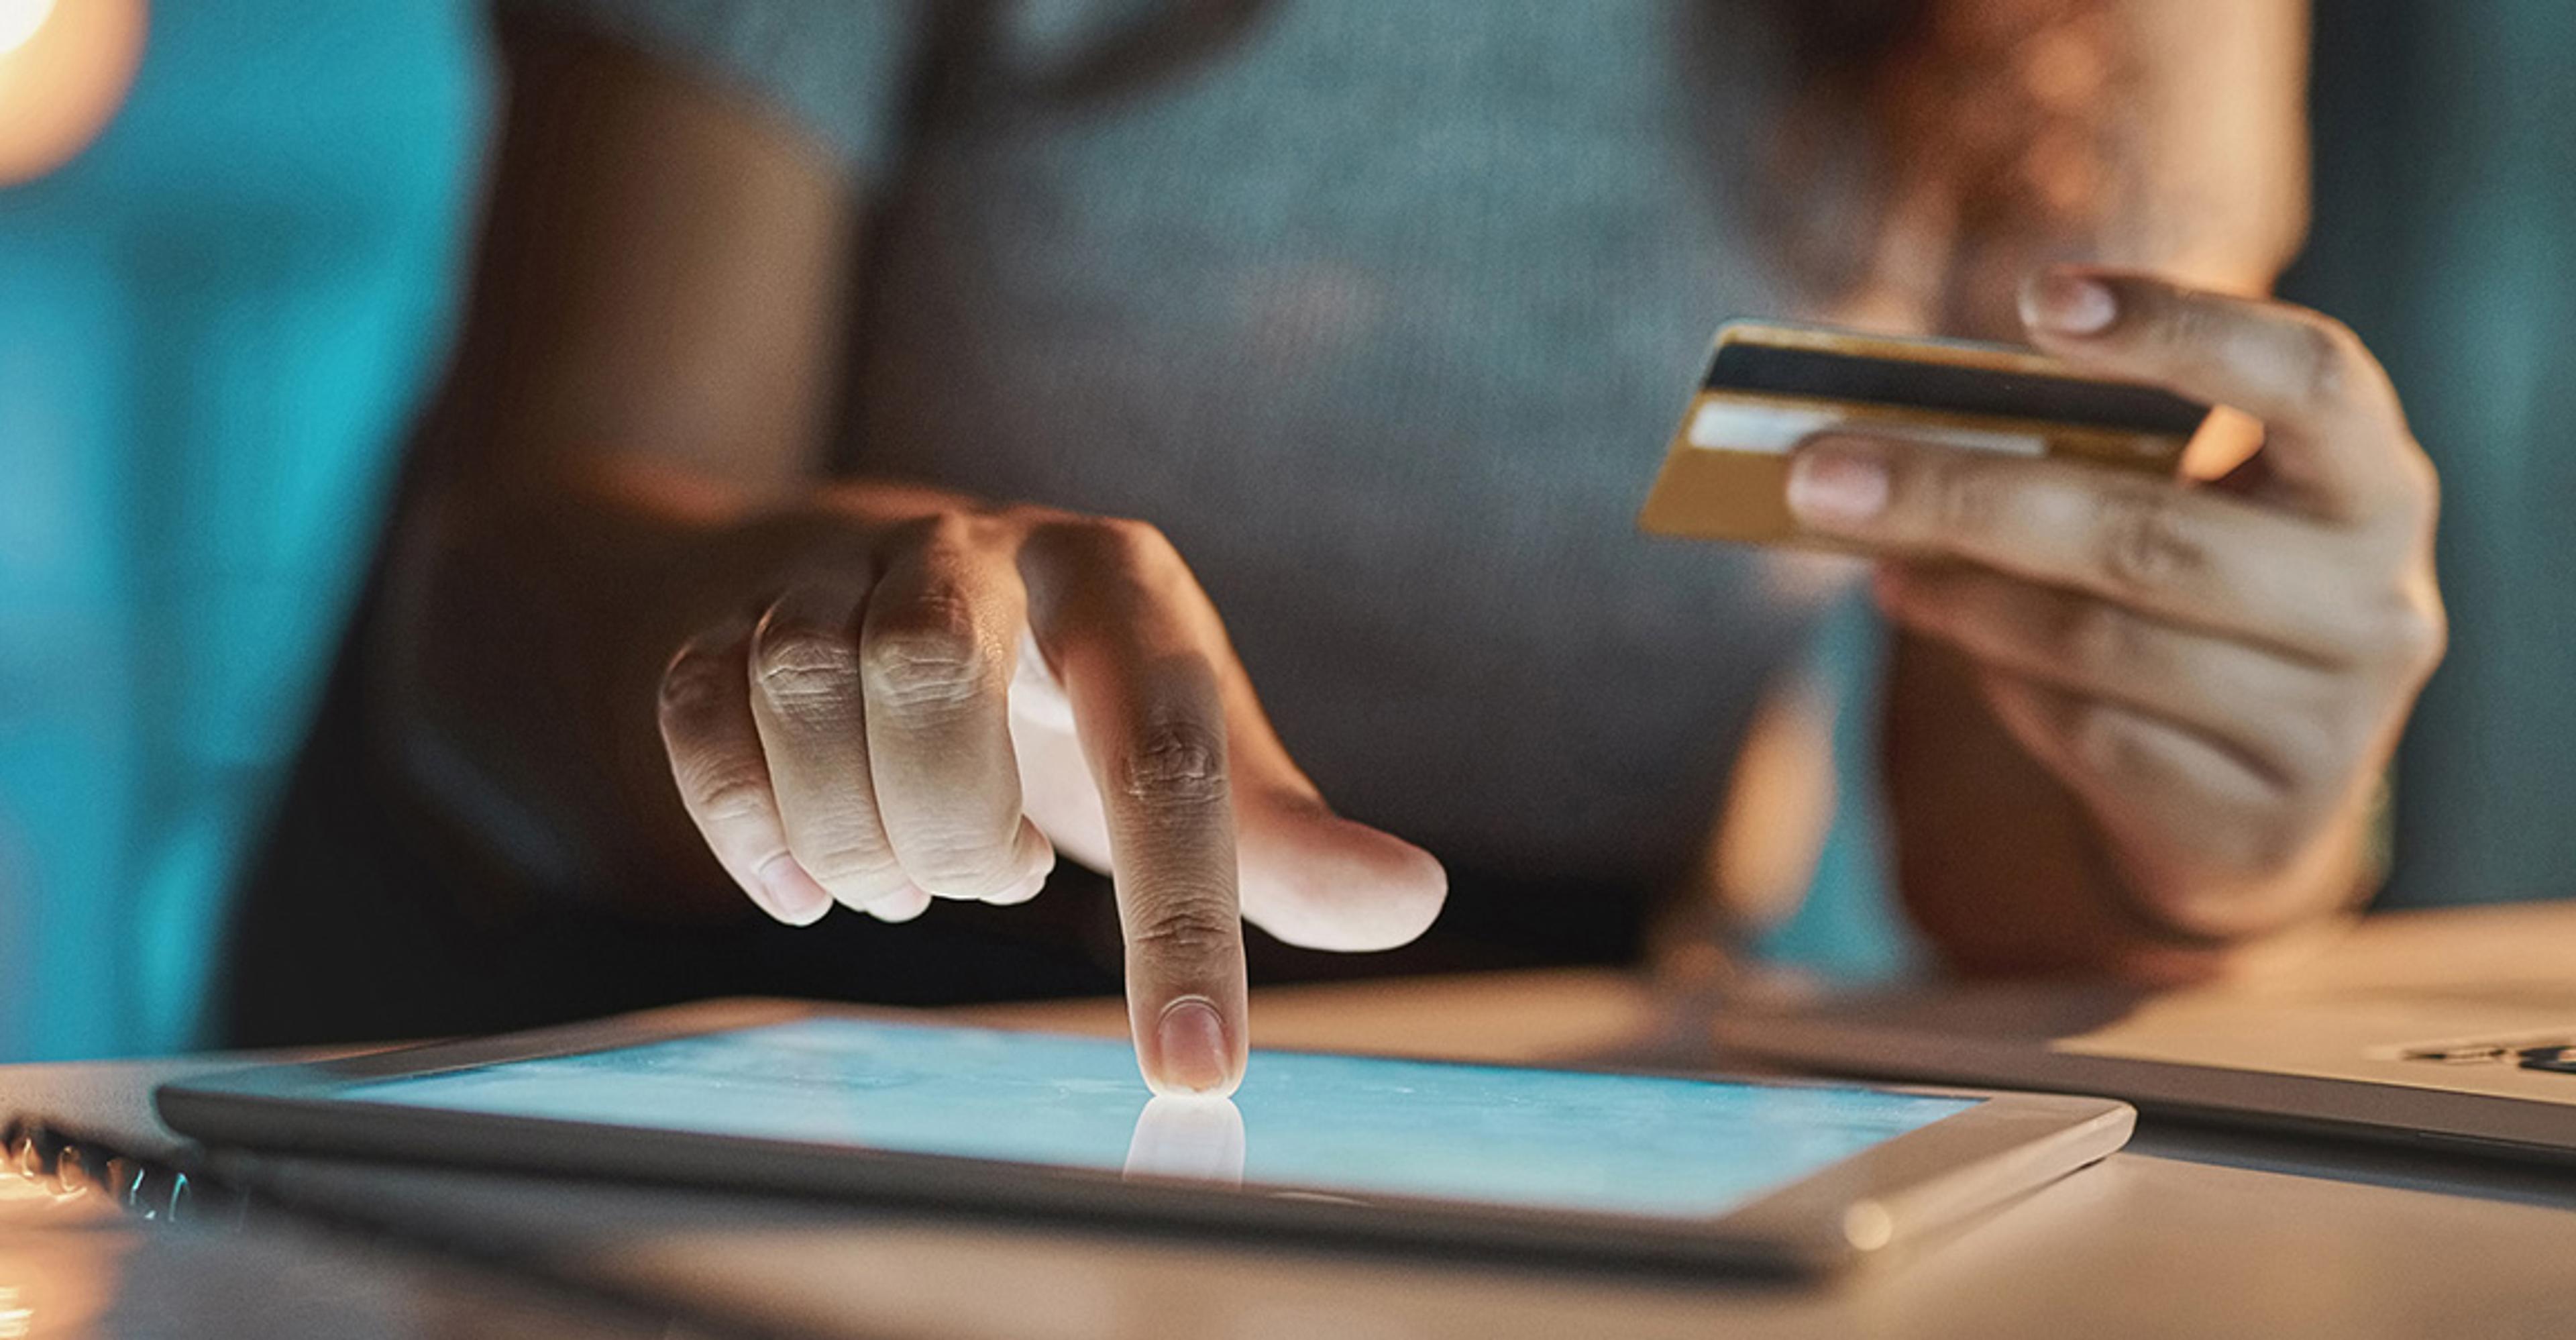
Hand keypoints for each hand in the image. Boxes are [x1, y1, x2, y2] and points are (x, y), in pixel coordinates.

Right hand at [654, 505, 1446, 1092]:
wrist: (883, 584)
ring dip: (858, 834)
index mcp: (1113, 579)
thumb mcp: (1179, 744)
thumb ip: (1278, 834)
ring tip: (919, 875)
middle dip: (955, 823)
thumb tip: (1410, 899)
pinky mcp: (725, 620)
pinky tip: (809, 884)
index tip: (1194, 1066)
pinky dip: (748, 826)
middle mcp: (972, 550)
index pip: (1156, 743)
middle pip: (926, 666)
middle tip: (996, 876)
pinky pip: (698, 715)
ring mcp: (833, 576)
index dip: (1180, 914)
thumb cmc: (1063, 694)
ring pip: (800, 686)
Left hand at [1785, 269, 2444, 939]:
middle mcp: (2377, 599)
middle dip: (1965, 495)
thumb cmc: (2194, 597)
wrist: (2258, 798)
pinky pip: (2089, 734)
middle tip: (1821, 473)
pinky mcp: (2255, 821)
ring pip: (2099, 642)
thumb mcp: (2181, 507)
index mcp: (2371, 480)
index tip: (2041, 297)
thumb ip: (2085, 459)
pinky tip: (1953, 636)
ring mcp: (2329, 724)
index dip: (2182, 330)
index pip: (2308, 377)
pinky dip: (2001, 681)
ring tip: (1880, 560)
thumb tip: (1883, 440)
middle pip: (2148, 534)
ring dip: (1962, 597)